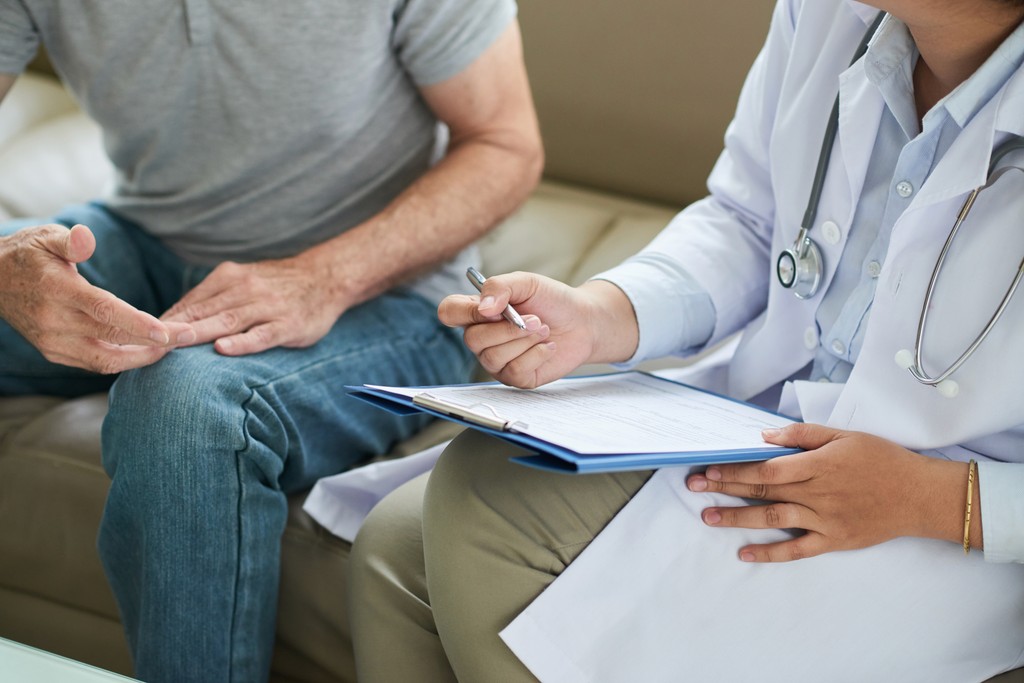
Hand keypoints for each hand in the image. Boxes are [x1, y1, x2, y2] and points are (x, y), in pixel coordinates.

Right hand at [0, 224, 194, 373]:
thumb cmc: (27, 255)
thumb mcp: (45, 237)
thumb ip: (70, 239)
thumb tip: (87, 239)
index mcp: (58, 291)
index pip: (105, 311)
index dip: (139, 324)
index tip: (170, 332)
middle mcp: (54, 322)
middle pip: (113, 338)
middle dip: (154, 342)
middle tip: (188, 337)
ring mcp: (53, 342)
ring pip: (106, 360)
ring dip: (141, 357)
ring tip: (171, 348)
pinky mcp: (54, 353)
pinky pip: (94, 363)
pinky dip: (123, 360)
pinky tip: (145, 351)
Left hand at [161, 253, 341, 354]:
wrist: (326, 277)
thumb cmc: (279, 286)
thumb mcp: (244, 281)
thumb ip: (214, 297)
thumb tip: (174, 319)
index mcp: (230, 277)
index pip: (191, 301)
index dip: (166, 320)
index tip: (140, 336)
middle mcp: (245, 289)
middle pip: (203, 311)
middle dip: (173, 328)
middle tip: (145, 343)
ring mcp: (267, 307)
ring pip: (227, 321)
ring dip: (199, 333)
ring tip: (175, 344)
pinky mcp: (287, 325)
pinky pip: (261, 335)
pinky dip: (242, 342)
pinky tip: (223, 349)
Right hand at [438, 272, 636, 387]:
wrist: (583, 322)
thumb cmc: (552, 301)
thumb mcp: (527, 282)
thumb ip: (500, 287)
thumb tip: (483, 308)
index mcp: (479, 311)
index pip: (449, 312)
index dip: (465, 312)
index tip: (494, 308)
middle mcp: (483, 338)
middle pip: (471, 340)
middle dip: (508, 329)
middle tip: (535, 319)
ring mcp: (497, 360)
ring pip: (493, 358)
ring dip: (525, 341)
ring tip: (543, 330)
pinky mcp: (515, 377)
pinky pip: (515, 371)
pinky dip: (536, 355)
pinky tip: (547, 347)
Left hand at [685, 423, 968, 561]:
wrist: (919, 496)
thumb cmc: (882, 460)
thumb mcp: (845, 435)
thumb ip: (804, 433)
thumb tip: (766, 436)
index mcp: (818, 465)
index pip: (766, 466)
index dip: (735, 468)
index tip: (709, 467)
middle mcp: (817, 493)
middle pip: (763, 489)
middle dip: (725, 487)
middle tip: (694, 486)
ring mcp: (824, 519)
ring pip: (772, 519)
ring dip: (737, 519)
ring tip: (708, 517)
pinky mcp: (833, 540)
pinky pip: (796, 550)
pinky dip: (770, 554)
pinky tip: (745, 554)